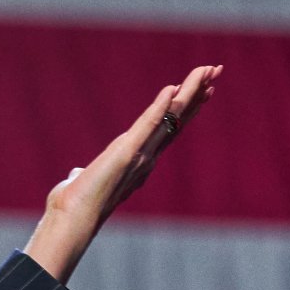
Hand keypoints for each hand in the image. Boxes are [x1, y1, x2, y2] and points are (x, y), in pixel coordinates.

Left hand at [24, 64, 219, 283]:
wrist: (72, 219)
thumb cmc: (74, 205)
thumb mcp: (82, 183)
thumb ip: (83, 175)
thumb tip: (74, 175)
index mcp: (139, 160)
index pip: (169, 128)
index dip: (186, 108)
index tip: (203, 91)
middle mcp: (147, 156)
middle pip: (179, 118)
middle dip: (198, 94)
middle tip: (216, 71)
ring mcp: (140, 154)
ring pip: (171, 116)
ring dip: (191, 91)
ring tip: (209, 70)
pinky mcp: (126, 152)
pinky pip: (147, 124)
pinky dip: (159, 106)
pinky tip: (172, 87)